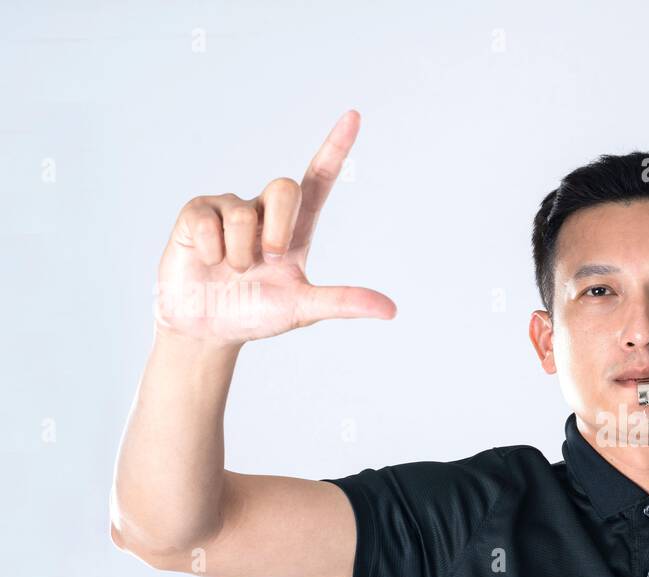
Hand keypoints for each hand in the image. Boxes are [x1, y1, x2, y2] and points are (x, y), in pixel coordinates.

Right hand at [154, 110, 396, 343]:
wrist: (207, 328)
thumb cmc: (257, 313)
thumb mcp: (303, 308)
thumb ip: (343, 302)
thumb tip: (391, 310)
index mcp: (296, 228)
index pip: (319, 179)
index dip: (334, 147)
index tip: (354, 116)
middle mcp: (264, 210)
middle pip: (285, 187)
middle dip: (279, 227)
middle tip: (269, 259)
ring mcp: (230, 208)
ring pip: (244, 214)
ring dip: (240, 254)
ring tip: (233, 271)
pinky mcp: (196, 212)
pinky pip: (209, 222)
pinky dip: (212, 251)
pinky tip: (208, 262)